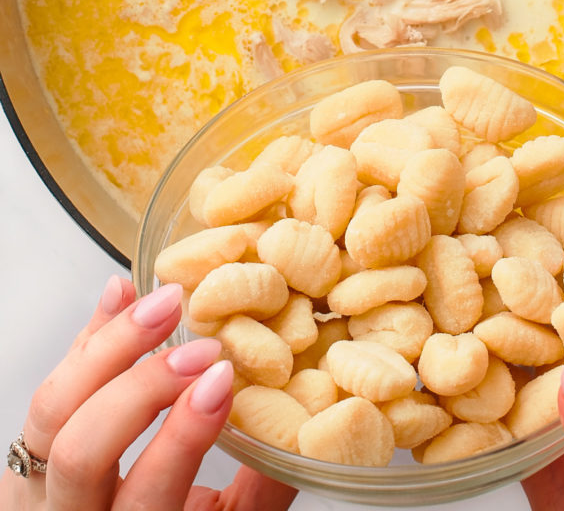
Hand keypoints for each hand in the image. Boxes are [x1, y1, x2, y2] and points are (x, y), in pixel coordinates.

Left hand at [1, 277, 297, 510]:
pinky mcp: (32, 438)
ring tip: (163, 303)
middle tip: (199, 344)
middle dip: (141, 387)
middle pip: (80, 448)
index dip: (183, 436)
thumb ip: (258, 489)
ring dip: (110, 345)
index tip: (222, 380)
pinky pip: (55, 378)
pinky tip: (123, 295)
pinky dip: (91, 333)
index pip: (143, 496)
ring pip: (49, 407)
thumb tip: (310, 421)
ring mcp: (34, 479)